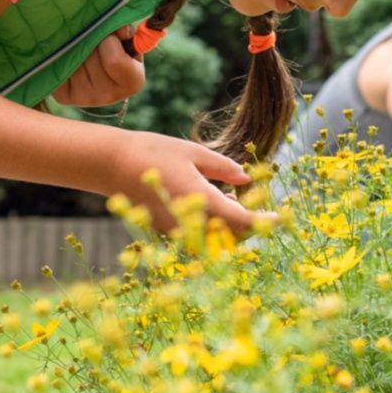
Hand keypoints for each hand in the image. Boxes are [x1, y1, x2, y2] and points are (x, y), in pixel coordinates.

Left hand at [52, 26, 145, 108]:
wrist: (100, 72)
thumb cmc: (118, 50)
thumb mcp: (127, 40)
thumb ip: (125, 31)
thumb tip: (118, 28)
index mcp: (131, 83)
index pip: (114, 61)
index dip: (110, 41)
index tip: (110, 35)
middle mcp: (108, 96)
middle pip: (90, 58)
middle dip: (90, 41)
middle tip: (93, 40)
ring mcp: (84, 98)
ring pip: (73, 60)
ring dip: (75, 47)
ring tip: (82, 48)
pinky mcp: (64, 97)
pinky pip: (58, 68)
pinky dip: (62, 58)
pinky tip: (70, 58)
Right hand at [115, 132, 273, 235]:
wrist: (111, 166)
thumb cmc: (153, 153)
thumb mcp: (194, 153)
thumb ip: (223, 168)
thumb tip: (245, 178)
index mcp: (201, 203)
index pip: (243, 222)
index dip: (265, 222)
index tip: (280, 217)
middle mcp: (190, 224)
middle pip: (233, 236)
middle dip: (251, 225)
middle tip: (262, 208)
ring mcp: (178, 231)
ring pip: (217, 240)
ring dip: (232, 226)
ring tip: (235, 200)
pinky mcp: (168, 232)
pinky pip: (200, 236)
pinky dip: (214, 225)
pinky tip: (215, 202)